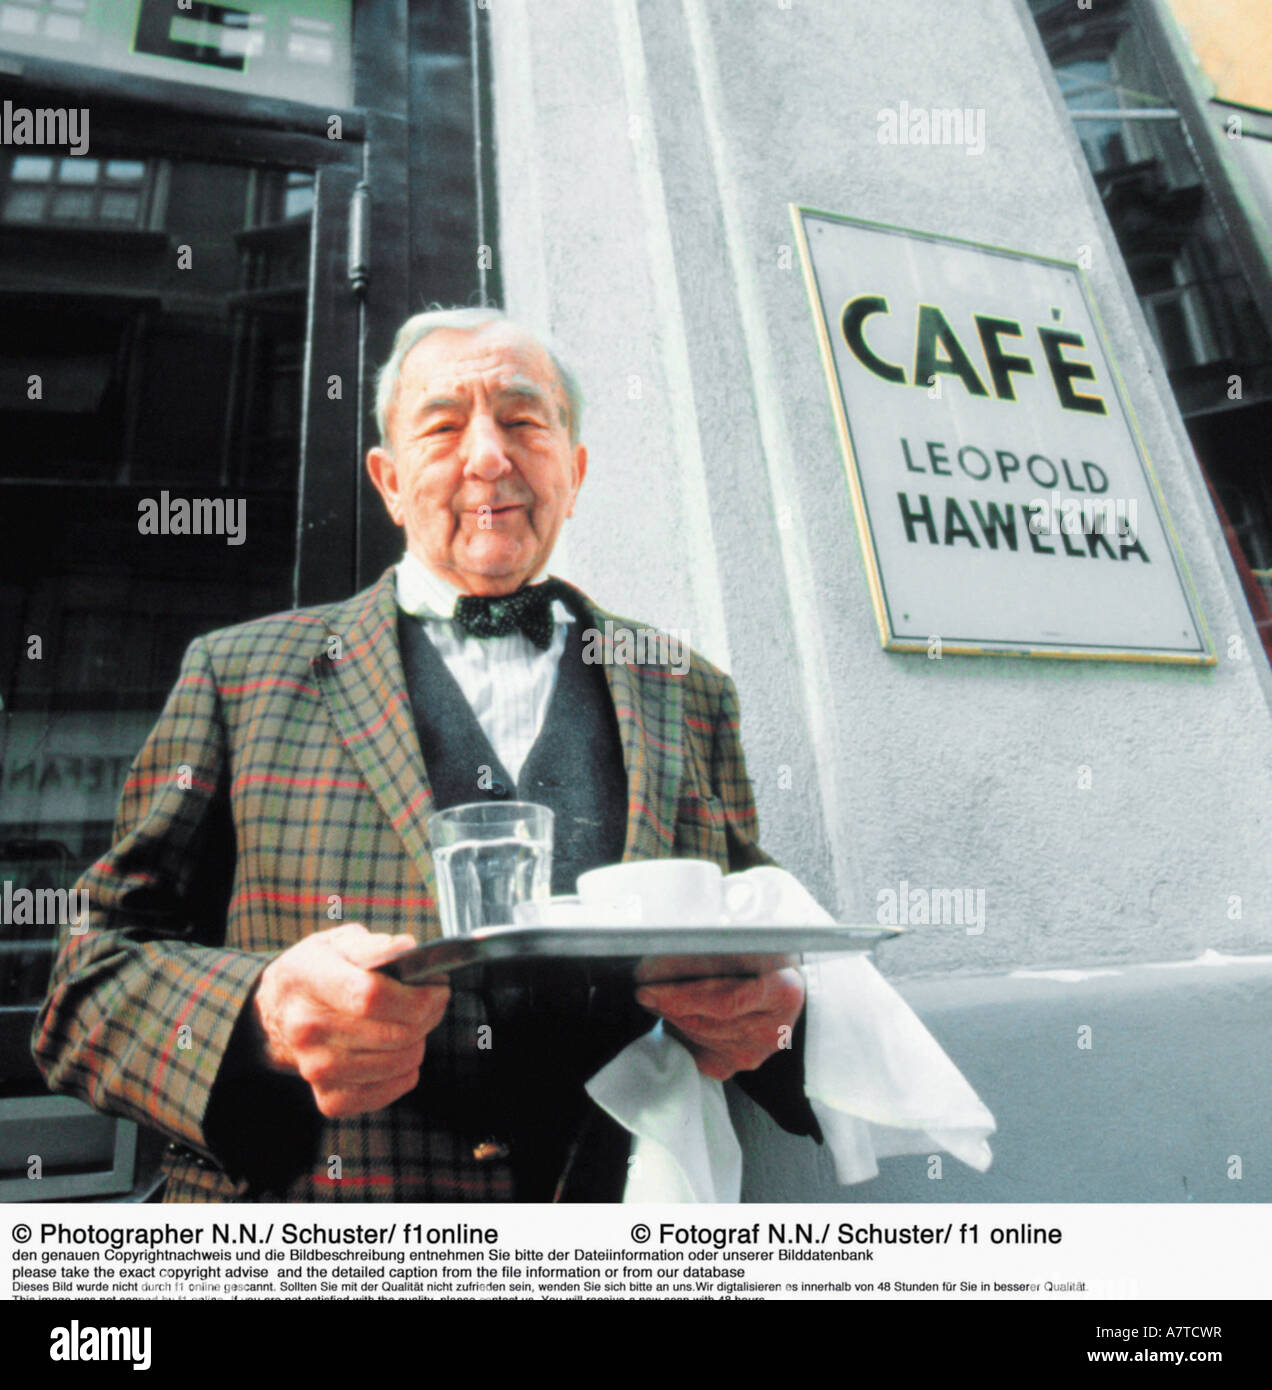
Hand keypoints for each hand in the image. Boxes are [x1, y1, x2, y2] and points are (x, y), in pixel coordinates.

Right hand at [253, 923, 449, 1117]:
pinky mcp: (327, 1097)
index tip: (437, 987)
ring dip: (419, 1043)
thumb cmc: (317, 972)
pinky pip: (384, 1093)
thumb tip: (406, 949)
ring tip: (415, 1023)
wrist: (276, 1012)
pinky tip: (400, 1053)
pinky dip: (404, 1075)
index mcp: (308, 980)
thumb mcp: (337, 942)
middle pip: (391, 1033)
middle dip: (428, 1016)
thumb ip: (373, 945)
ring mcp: (315, 1068)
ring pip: (395, 1064)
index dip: (415, 995)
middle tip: (434, 1001)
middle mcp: (306, 1028)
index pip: (370, 996)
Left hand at [634, 962, 804, 1080]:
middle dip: (670, 1006)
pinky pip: (698, 1054)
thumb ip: (718, 954)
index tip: (651, 988)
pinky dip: (680, 1035)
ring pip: (699, 1036)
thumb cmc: (764, 959)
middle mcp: (774, 1028)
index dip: (683, 996)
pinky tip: (673, 1019)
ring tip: (657, 1000)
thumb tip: (665, 961)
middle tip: (645, 991)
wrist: (782, 985)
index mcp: (783, 992)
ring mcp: (757, 1051)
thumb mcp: (749, 947)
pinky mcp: (739, 1064)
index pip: (726, 1001)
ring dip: (672, 1018)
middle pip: (708, 1021)